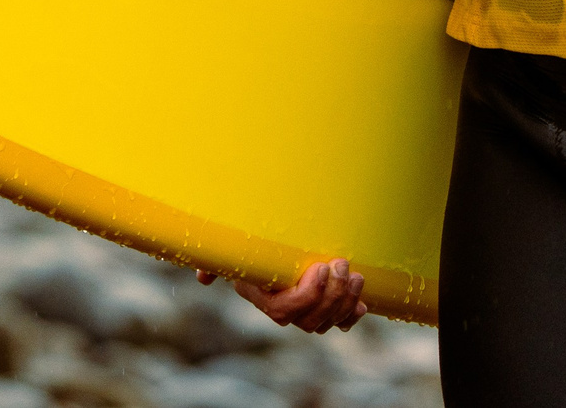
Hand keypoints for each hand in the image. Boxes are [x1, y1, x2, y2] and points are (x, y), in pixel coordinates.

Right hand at [197, 258, 366, 332]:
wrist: (269, 243)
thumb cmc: (250, 241)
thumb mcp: (231, 247)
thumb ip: (215, 260)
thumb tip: (202, 279)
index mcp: (262, 298)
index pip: (284, 310)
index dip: (307, 294)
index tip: (319, 266)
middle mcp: (283, 311)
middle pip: (310, 320)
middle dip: (332, 295)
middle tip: (342, 265)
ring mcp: (304, 312)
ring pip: (326, 322)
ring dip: (344, 301)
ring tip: (356, 276)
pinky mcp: (323, 308)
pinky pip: (339, 323)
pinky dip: (351, 315)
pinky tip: (362, 304)